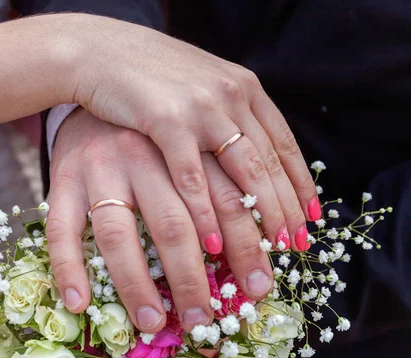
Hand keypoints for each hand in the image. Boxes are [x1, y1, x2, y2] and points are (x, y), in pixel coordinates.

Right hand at [46, 108, 275, 332]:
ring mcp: (99, 167)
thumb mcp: (194, 134)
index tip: (258, 288)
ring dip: (135, 283)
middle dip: (192, 279)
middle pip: (173, 225)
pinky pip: (61, 228)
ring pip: (118, 232)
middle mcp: (142, 156)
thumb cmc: (154, 122)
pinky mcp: (63, 177)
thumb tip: (252, 238)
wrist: (102, 74)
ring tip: (151, 322)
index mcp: (184, 144)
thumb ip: (220, 175)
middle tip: (203, 320)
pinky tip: (78, 302)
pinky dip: (68, 267)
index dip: (247, 248)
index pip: (226, 202)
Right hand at [67, 14, 318, 254]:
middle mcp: (230, 96)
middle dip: (284, 211)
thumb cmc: (149, 75)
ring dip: (256, 218)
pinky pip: (192, 176)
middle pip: (268, 163)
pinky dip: (204, 212)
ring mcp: (201, 108)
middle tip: (293, 248)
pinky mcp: (166, 121)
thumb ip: (224, 114)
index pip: (283, 144)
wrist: (102, 51)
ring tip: (265, 253)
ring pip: (242, 172)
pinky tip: (211, 241)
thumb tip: (243, 158)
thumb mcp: (199, 85)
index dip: (299, 185)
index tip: (308, 219)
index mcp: (243, 87)